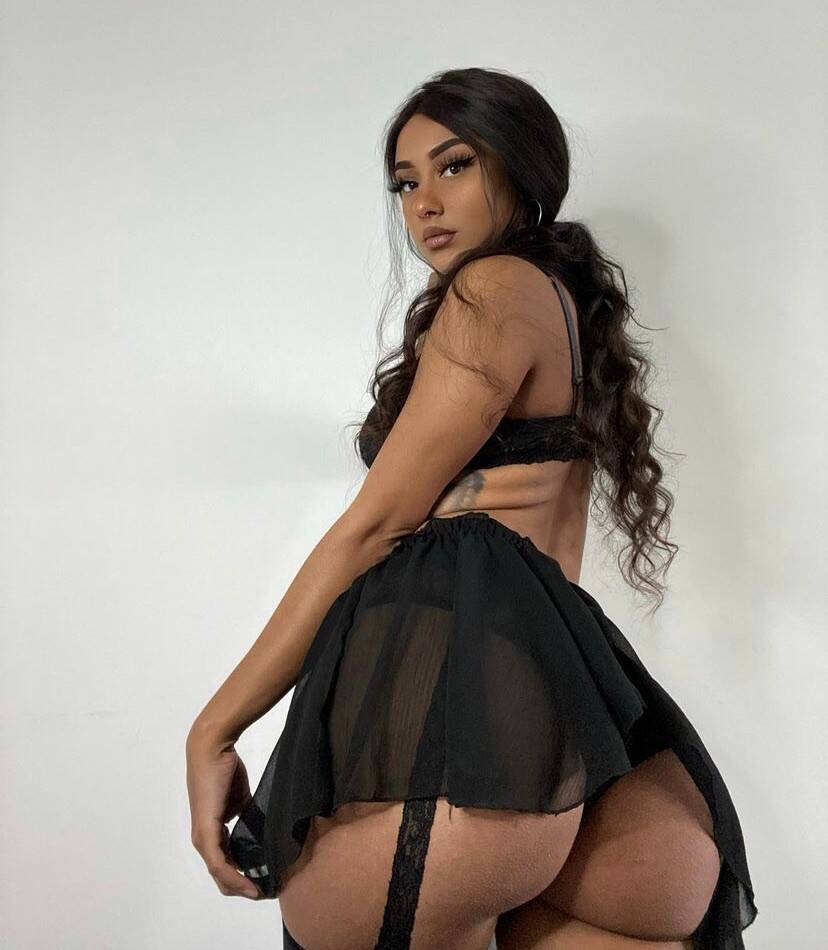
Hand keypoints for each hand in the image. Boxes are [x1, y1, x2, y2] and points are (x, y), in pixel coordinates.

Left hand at [186, 729, 263, 899]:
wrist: (213, 749)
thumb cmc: (224, 767)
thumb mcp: (240, 797)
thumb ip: (245, 814)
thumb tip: (259, 827)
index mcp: (211, 831)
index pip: (225, 864)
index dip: (242, 877)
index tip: (264, 882)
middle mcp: (203, 838)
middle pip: (221, 876)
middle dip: (243, 887)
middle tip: (266, 892)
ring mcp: (202, 837)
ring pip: (219, 874)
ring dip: (239, 886)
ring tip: (261, 892)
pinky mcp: (205, 832)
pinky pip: (218, 863)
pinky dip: (234, 877)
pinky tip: (249, 884)